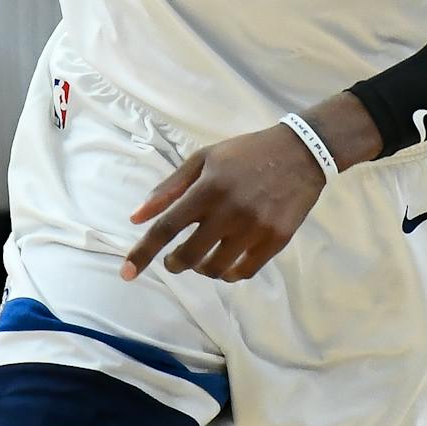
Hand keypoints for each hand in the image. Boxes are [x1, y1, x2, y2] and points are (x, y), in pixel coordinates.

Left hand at [122, 123, 324, 282]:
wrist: (299, 153)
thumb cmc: (244, 154)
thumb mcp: (203, 159)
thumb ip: (168, 188)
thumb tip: (136, 217)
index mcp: (207, 188)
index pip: (167, 227)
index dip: (144, 252)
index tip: (127, 272)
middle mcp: (229, 211)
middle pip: (190, 255)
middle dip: (175, 263)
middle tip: (174, 260)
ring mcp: (255, 228)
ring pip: (217, 269)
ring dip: (202, 269)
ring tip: (202, 258)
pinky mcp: (276, 240)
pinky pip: (245, 272)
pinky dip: (230, 273)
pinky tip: (227, 262)